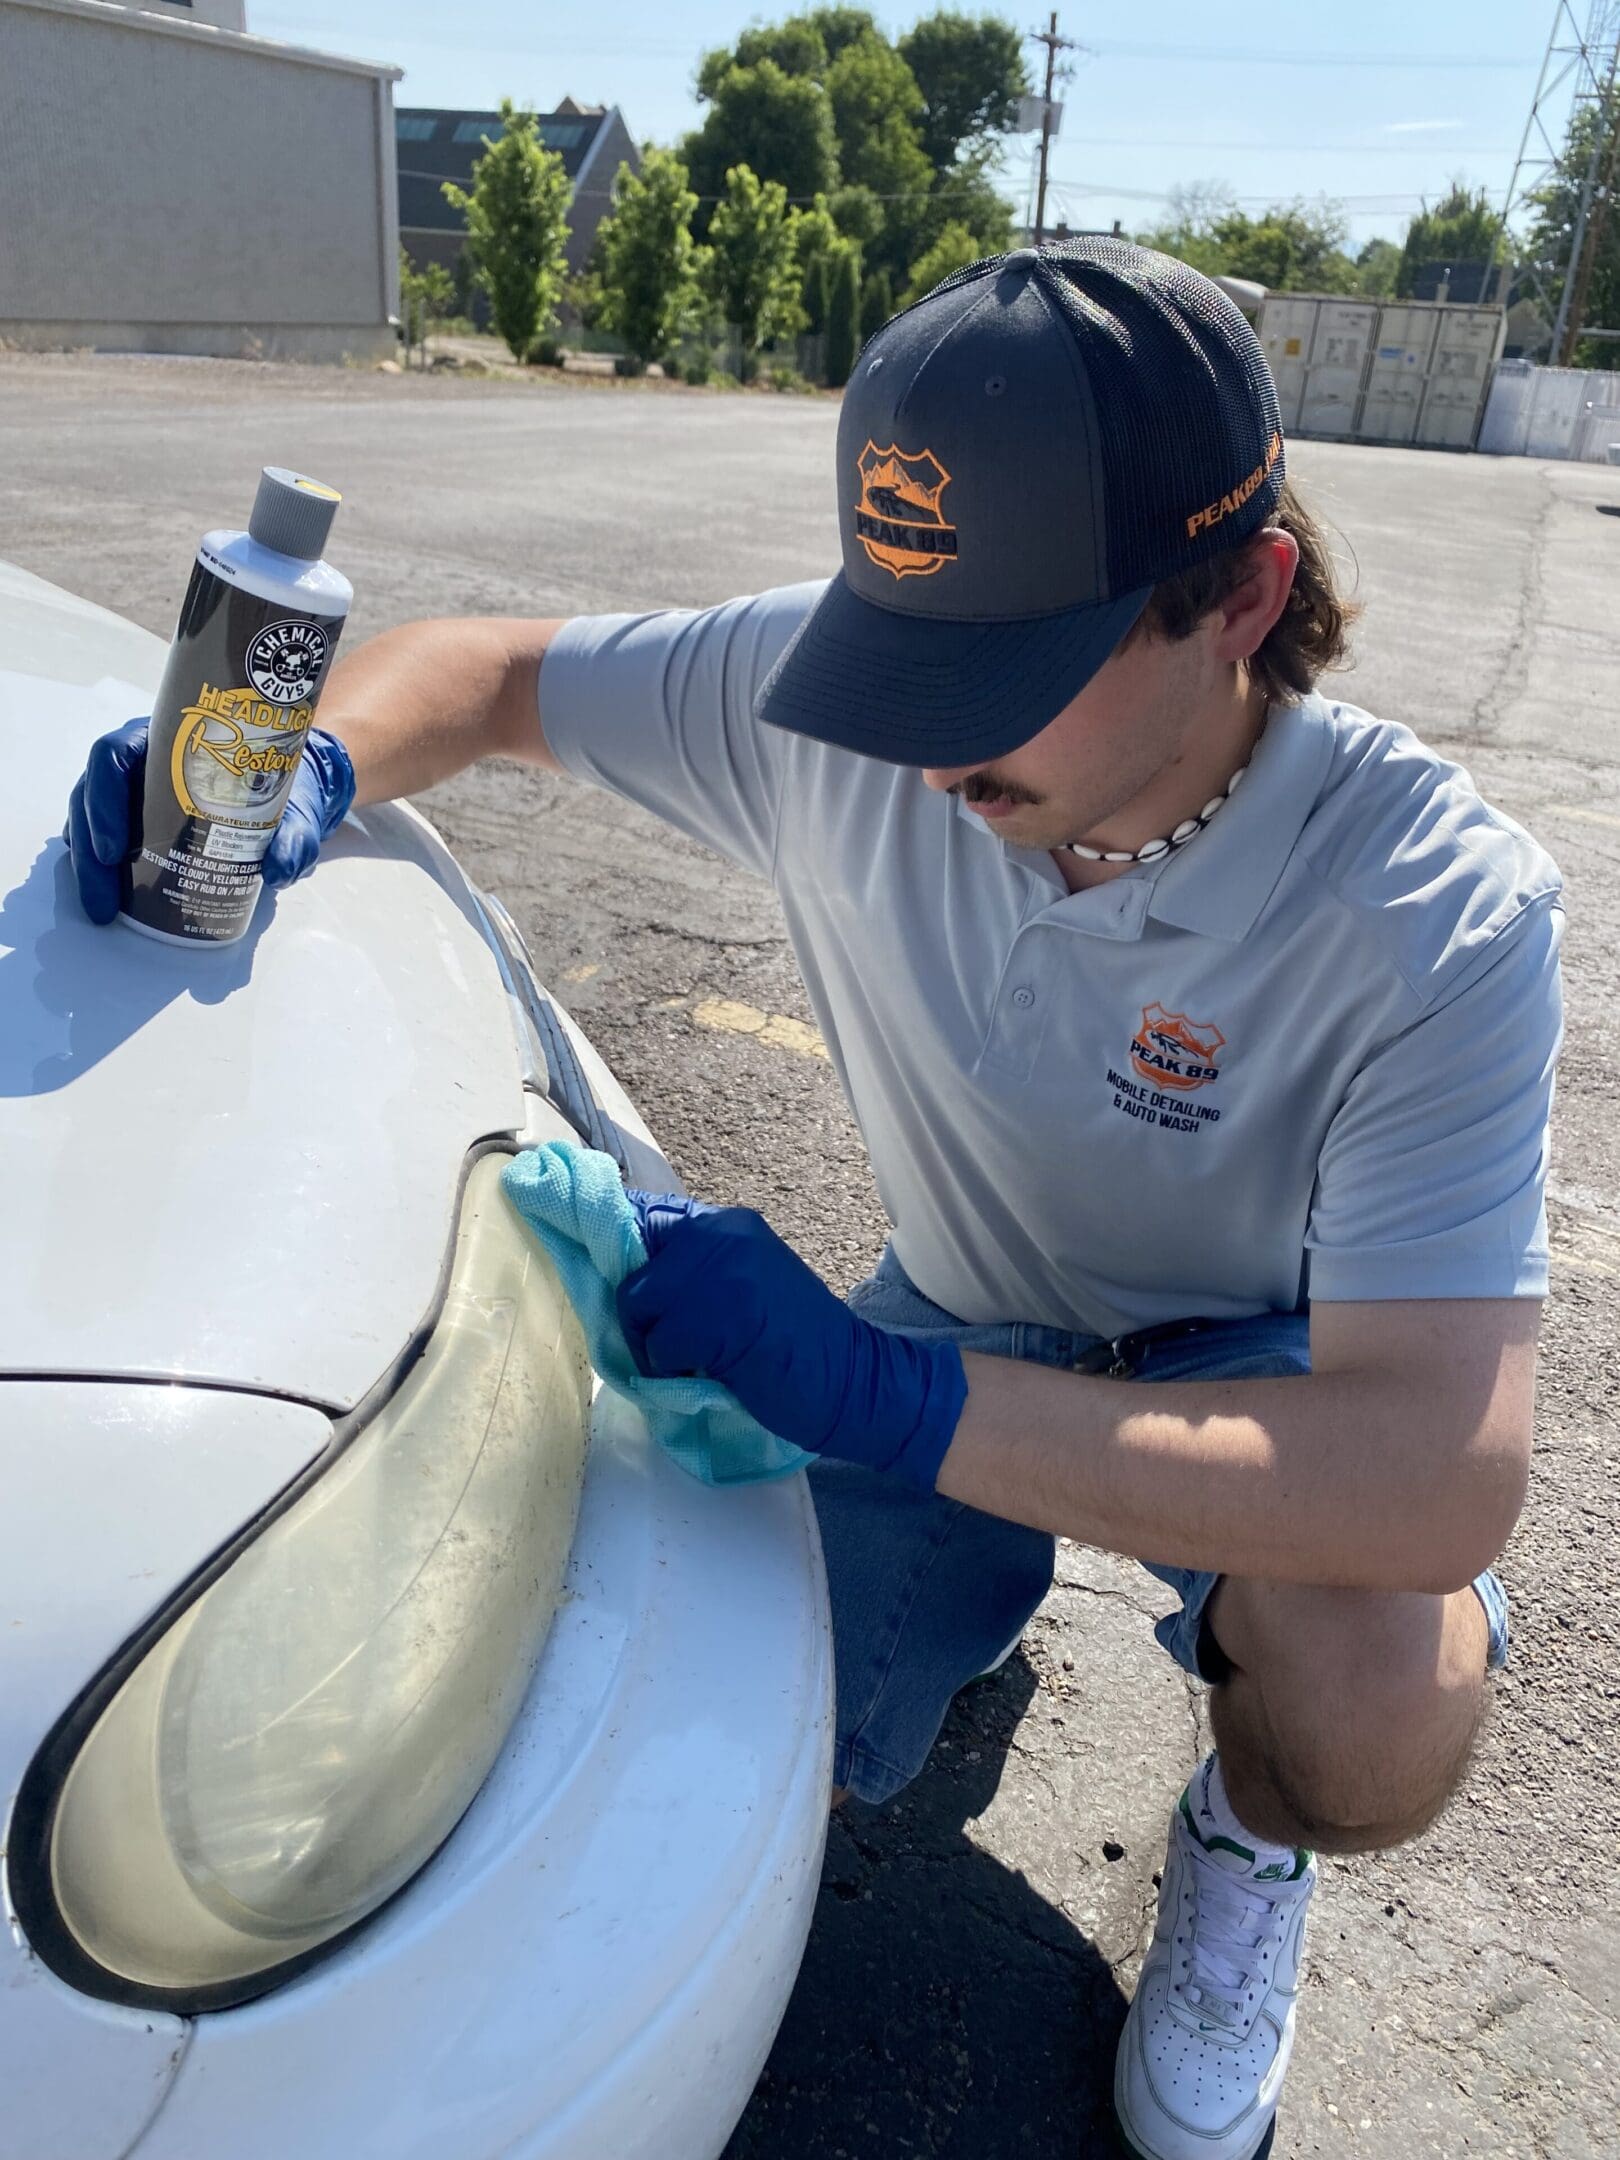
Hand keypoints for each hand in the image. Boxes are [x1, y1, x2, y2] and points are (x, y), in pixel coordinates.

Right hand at [64, 720, 356, 923]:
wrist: (286, 800)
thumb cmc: (281, 791)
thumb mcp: (295, 813)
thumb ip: (294, 839)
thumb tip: (276, 870)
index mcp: (167, 740)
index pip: (115, 754)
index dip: (103, 798)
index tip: (113, 847)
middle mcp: (140, 761)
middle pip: (92, 794)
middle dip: (89, 849)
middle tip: (104, 898)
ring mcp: (131, 791)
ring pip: (89, 818)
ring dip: (88, 865)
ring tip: (103, 908)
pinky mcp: (131, 820)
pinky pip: (99, 838)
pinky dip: (96, 867)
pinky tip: (103, 898)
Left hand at [617, 1193, 967, 1489]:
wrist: (853, 1379)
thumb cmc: (792, 1344)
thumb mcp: (742, 1285)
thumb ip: (692, 1272)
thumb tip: (620, 1280)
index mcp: (726, 1224)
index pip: (641, 1219)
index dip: (623, 1260)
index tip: (635, 1300)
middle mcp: (722, 1233)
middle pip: (632, 1277)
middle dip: (644, 1321)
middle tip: (685, 1348)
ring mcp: (724, 1270)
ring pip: (639, 1309)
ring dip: (657, 1349)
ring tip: (702, 1360)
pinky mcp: (722, 1316)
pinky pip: (659, 1345)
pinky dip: (673, 1371)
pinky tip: (714, 1373)